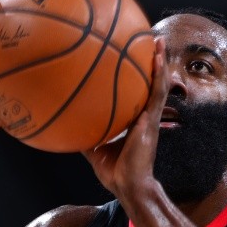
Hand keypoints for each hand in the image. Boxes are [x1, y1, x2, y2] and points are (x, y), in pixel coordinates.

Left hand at [81, 38, 169, 198]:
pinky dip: (159, 75)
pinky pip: (157, 93)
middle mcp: (144, 116)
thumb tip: (67, 126)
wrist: (128, 186)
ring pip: (158, 84)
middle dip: (151, 63)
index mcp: (133, 122)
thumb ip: (85, 136)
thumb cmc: (114, 172)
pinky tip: (158, 59)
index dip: (137, 77)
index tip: (133, 58)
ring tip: (158, 41)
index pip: (136, 94)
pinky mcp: (151, 121)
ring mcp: (150, 118)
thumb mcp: (94, 150)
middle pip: (149, 84)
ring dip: (159, 62)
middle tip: (149, 40)